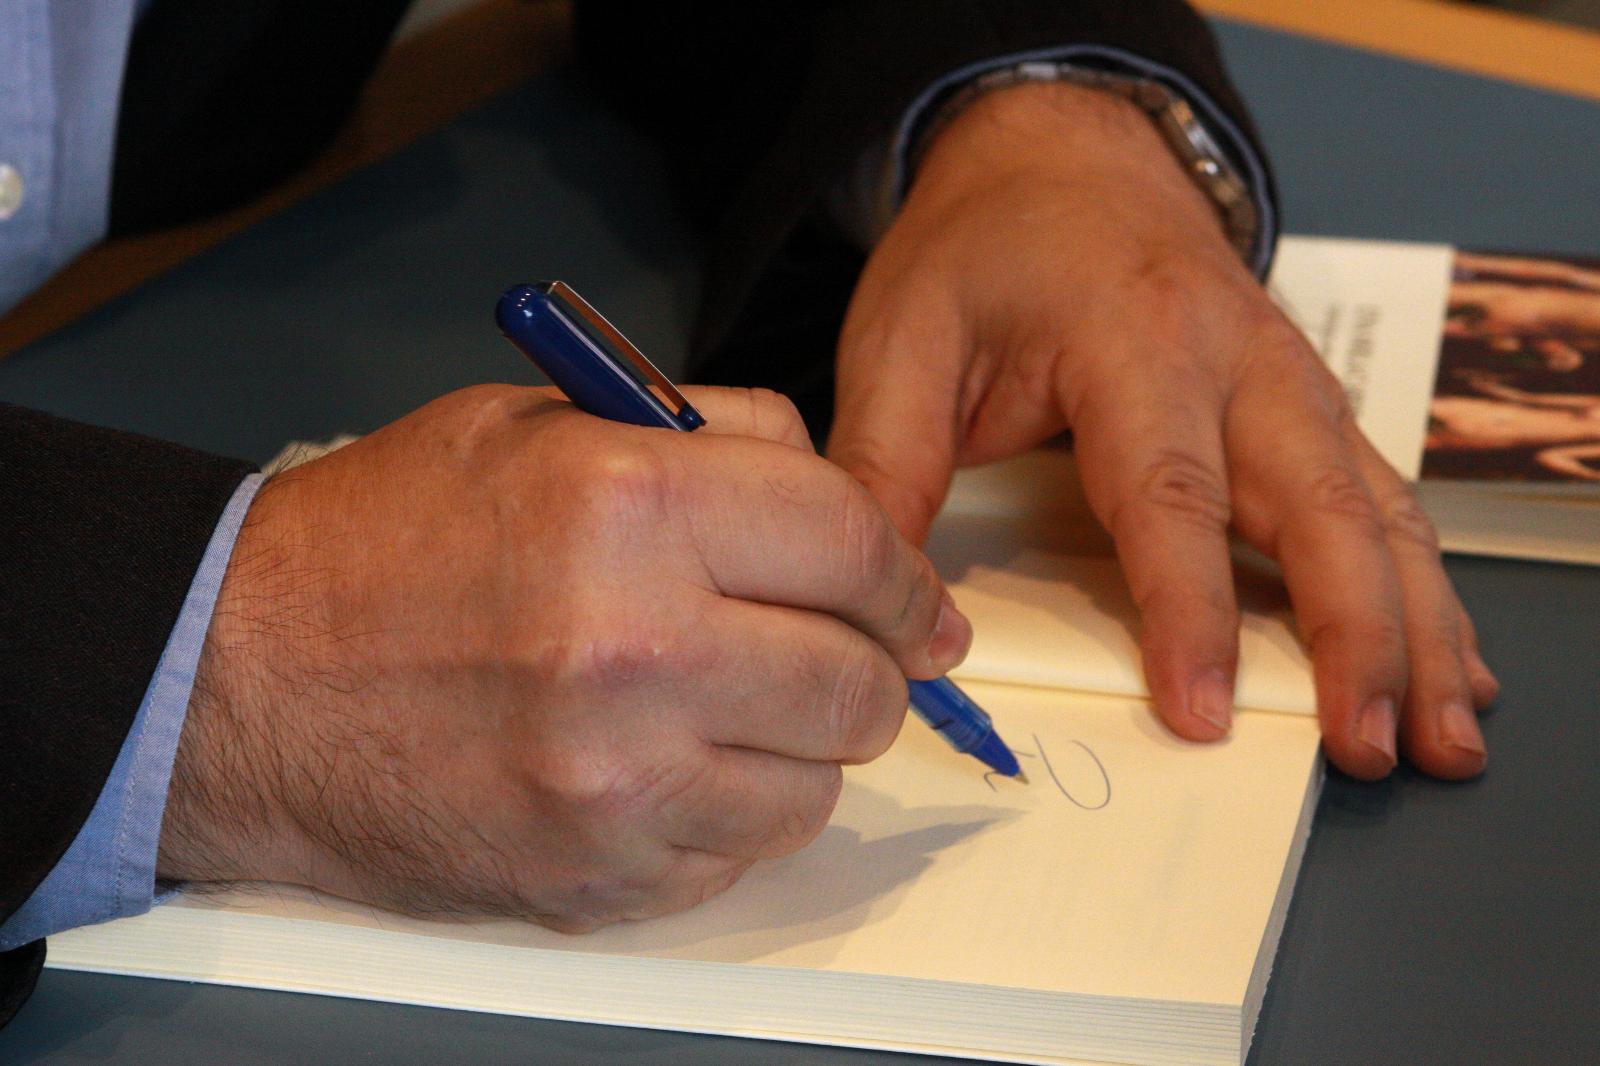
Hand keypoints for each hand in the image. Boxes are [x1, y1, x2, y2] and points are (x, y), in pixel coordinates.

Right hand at [157, 385, 969, 929]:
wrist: (240, 680)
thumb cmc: (382, 543)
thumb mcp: (539, 426)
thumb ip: (707, 435)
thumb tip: (832, 487)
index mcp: (626, 506)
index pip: (853, 542)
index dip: (906, 576)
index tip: (921, 604)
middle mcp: (633, 649)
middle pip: (858, 680)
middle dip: (872, 665)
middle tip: (843, 653)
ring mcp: (616, 781)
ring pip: (818, 784)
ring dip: (801, 745)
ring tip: (732, 705)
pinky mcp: (595, 875)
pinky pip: (740, 854)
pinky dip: (732, 811)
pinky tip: (670, 764)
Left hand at [828, 83, 1496, 780]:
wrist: (1061, 153)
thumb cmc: (981, 250)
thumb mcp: (903, 339)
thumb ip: (888, 468)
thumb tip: (893, 613)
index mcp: (1132, 338)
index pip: (1171, 492)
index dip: (1190, 609)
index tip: (1202, 711)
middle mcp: (1239, 360)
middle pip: (1321, 503)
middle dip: (1359, 631)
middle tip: (1368, 744)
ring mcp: (1289, 380)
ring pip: (1376, 507)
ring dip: (1419, 623)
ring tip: (1442, 733)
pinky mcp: (1305, 404)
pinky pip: (1378, 498)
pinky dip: (1417, 583)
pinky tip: (1443, 660)